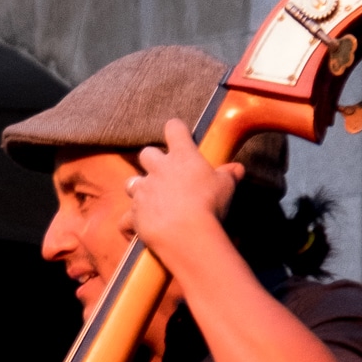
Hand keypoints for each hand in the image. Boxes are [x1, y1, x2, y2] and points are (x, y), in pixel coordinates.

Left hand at [127, 119, 240, 272]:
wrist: (186, 233)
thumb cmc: (209, 204)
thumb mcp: (226, 186)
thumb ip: (229, 174)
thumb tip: (236, 169)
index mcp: (182, 155)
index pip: (174, 129)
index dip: (175, 128)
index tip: (177, 131)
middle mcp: (158, 169)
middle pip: (146, 154)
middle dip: (152, 159)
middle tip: (162, 170)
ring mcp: (143, 191)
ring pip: (130, 182)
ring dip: (138, 187)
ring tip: (148, 198)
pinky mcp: (133, 215)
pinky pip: (125, 219)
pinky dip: (129, 225)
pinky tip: (134, 231)